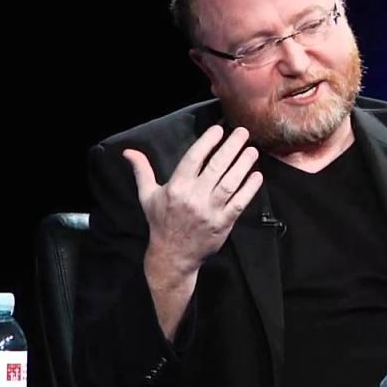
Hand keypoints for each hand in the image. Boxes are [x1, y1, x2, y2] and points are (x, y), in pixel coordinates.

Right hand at [124, 125, 262, 277]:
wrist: (173, 256)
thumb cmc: (160, 222)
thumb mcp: (147, 196)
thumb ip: (142, 171)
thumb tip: (128, 151)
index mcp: (176, 188)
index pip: (193, 159)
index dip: (207, 142)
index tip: (218, 129)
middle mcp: (193, 198)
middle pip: (216, 167)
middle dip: (231, 147)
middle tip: (243, 132)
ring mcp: (209, 211)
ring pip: (230, 183)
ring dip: (243, 165)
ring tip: (252, 150)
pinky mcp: (223, 224)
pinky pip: (239, 203)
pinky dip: (249, 189)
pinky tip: (257, 176)